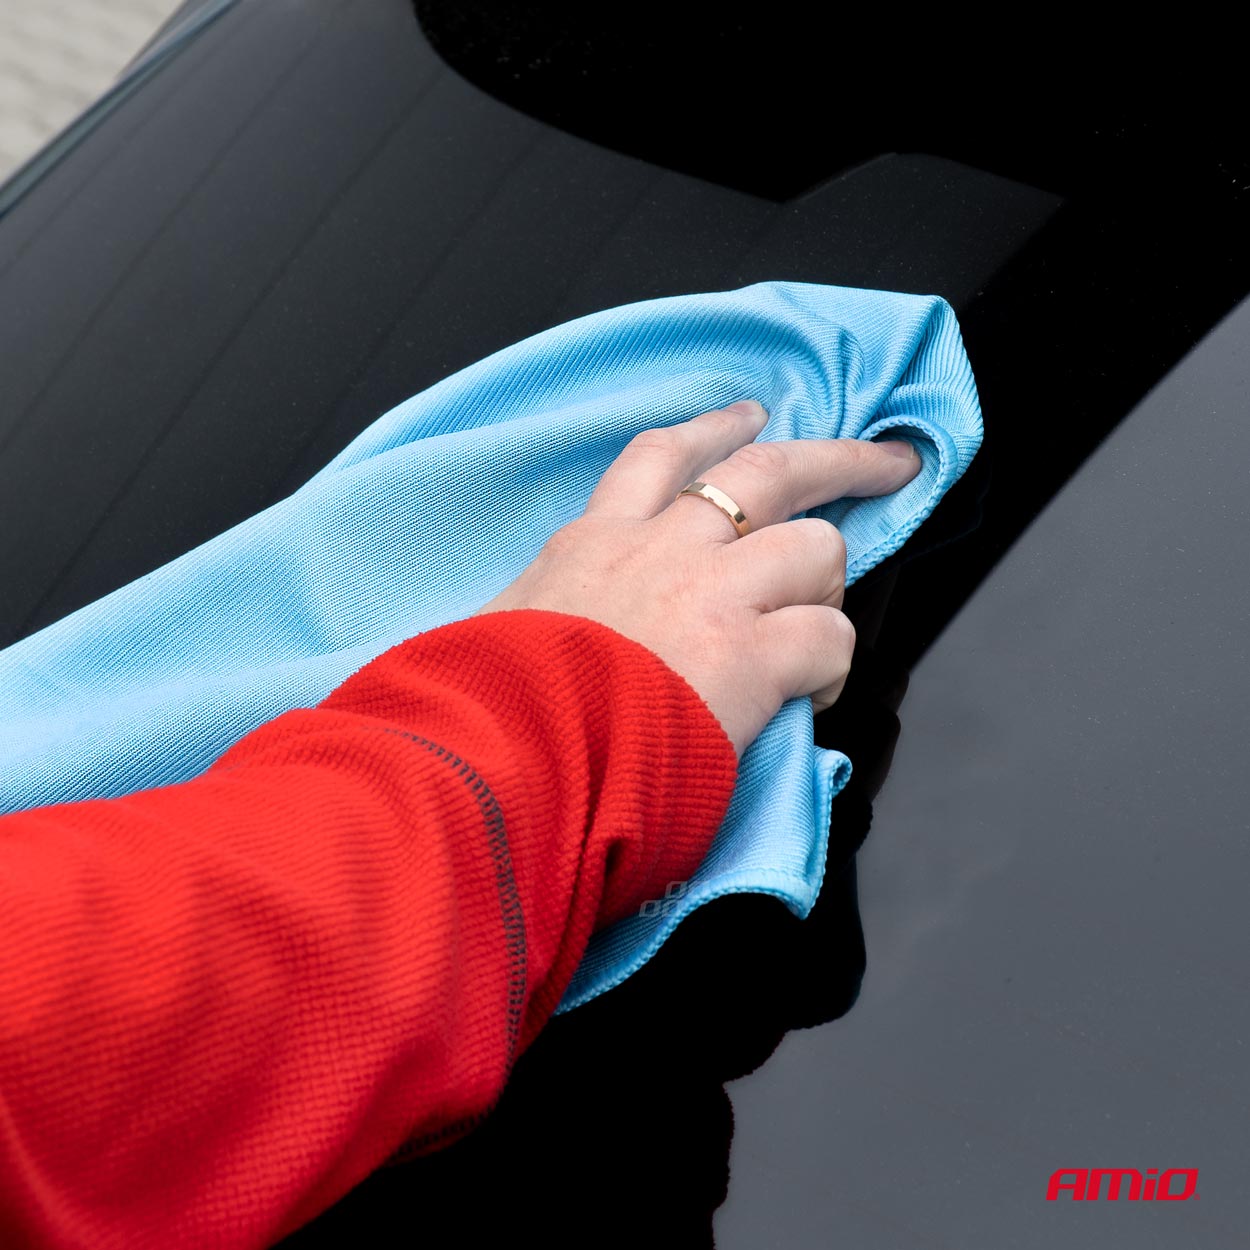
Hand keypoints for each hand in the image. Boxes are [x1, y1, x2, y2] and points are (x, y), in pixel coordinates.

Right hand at [473, 400, 921, 757]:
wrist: (500, 760)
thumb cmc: (489, 710)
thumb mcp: (499, 632)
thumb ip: (541, 613)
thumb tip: (546, 632)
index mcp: (595, 543)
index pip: (663, 458)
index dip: (717, 431)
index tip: (751, 417)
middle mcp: (660, 550)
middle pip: (766, 472)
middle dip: (837, 460)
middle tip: (884, 460)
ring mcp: (710, 595)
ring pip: (817, 547)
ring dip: (825, 586)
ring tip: (811, 624)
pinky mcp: (749, 655)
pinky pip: (830, 637)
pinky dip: (831, 667)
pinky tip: (808, 694)